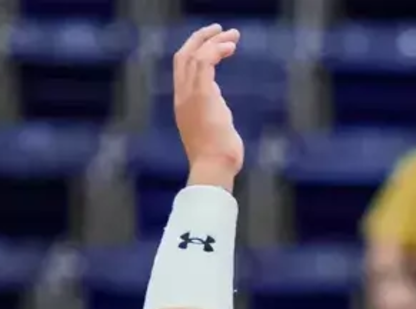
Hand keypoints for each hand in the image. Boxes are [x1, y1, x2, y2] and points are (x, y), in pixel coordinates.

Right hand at [171, 25, 243, 187]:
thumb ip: (213, 113)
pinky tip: (230, 47)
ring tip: (233, 36)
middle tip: (220, 31)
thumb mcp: (213, 130)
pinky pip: (205, 61)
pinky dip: (217, 49)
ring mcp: (189, 96)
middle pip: (182, 56)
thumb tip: (218, 105)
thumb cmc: (218, 158)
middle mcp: (182, 97)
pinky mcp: (201, 95)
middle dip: (200, 39)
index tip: (215, 46)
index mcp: (183, 105)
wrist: (214, 169)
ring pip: (193, 54)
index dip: (196, 52)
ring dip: (213, 41)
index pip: (182, 70)